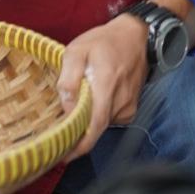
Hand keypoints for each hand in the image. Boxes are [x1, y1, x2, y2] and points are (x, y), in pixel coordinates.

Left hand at [57, 14, 148, 159]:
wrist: (136, 36)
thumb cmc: (103, 41)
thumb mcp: (77, 50)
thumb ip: (69, 78)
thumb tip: (66, 105)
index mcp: (105, 85)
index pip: (95, 125)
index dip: (80, 145)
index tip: (63, 156)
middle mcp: (120, 100)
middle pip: (97, 129)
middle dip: (78, 137)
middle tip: (58, 140)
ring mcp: (129, 106)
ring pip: (102, 124)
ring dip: (87, 123)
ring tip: (73, 110)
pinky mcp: (131, 108)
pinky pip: (110, 119)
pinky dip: (97, 116)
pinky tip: (90, 102)